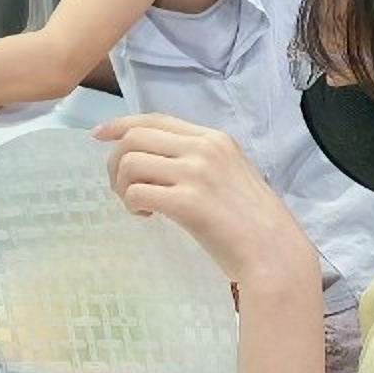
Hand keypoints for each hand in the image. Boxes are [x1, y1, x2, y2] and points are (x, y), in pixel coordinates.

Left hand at [94, 113, 320, 294]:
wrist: (275, 253)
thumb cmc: (254, 221)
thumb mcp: (231, 174)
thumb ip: (199, 160)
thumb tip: (154, 160)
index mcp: (214, 139)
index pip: (155, 119)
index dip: (120, 124)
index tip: (98, 136)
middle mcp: (204, 149)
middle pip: (134, 137)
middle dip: (115, 162)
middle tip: (121, 189)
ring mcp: (196, 174)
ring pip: (130, 163)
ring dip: (122, 186)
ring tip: (139, 207)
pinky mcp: (188, 202)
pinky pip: (136, 193)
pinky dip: (132, 206)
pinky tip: (148, 217)